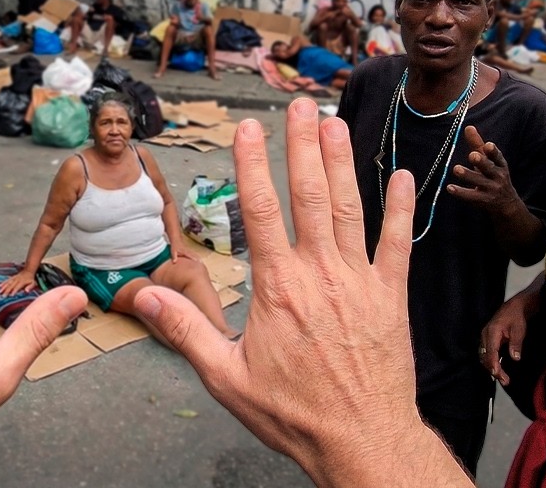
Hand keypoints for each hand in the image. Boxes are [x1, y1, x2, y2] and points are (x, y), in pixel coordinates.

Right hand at [0, 268, 37, 295]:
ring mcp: (14, 278)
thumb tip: (26, 291)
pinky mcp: (12, 277)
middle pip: (11, 286)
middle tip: (3, 296)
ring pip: (7, 283)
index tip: (11, 295)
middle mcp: (17, 280)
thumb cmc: (30, 279)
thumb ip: (30, 287)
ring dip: (3, 287)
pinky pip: (7, 280)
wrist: (28, 270)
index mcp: (22, 282)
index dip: (14, 291)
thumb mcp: (33, 283)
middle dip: (6, 291)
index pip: (17, 287)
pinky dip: (3, 283)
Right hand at [132, 102, 464, 484]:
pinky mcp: (392, 298)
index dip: (254, 163)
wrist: (362, 441)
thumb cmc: (293, 413)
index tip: (250, 127)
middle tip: (299, 105)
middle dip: (302, 145)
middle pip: (309, 195)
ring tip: (334, 123)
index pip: (261, 210)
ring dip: (342, 162)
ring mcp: (360, 282)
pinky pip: (397, 244)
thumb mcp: (225, 377)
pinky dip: (400, 209)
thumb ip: (185, 330)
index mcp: (278, 288)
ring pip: (350, 209)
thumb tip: (141, 297)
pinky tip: (404, 177)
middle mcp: (320, 274)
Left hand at [448, 126, 519, 213]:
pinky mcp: (483, 200)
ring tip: (456, 169)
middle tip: (472, 155)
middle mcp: (498, 176)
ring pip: (479, 181)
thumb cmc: (494, 175)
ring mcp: (491, 189)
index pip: (498, 157)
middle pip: (489, 168)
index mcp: (500, 165)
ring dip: (468, 175)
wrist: (506, 202)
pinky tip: (449, 188)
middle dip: (481, 162)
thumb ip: (477, 144)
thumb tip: (468, 126)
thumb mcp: (489, 160)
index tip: (487, 145)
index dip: (493, 151)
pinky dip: (460, 192)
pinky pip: (471, 196)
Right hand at [479, 290, 537, 385]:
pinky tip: (498, 369)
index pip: (490, 351)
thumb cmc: (517, 317)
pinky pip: (486, 353)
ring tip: (503, 379)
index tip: (498, 375)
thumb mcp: (519, 329)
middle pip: (485, 356)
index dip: (493, 364)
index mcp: (492, 332)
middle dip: (493, 370)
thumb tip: (514, 358)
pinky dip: (490, 362)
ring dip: (491, 367)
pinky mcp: (488, 339)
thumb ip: (516, 343)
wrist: (515, 306)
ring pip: (484, 356)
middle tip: (505, 381)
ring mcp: (485, 337)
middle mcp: (485, 335)